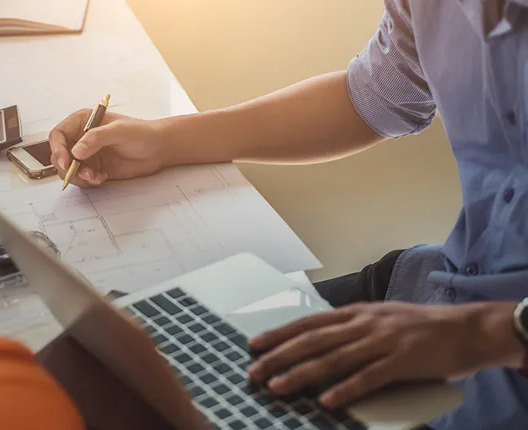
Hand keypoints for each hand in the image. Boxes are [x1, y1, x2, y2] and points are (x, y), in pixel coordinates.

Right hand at [49, 110, 168, 186]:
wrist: (158, 149)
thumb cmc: (141, 132)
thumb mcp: (119, 131)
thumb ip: (96, 138)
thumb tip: (76, 151)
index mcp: (83, 122)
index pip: (58, 135)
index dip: (57, 149)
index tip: (66, 162)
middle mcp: (81, 138)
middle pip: (59, 154)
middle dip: (67, 167)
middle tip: (83, 174)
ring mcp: (87, 154)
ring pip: (69, 169)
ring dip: (78, 176)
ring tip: (95, 176)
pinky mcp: (94, 168)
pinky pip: (81, 178)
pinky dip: (87, 181)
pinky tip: (101, 177)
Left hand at [247, 301, 523, 408]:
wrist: (466, 328)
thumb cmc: (420, 326)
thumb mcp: (380, 318)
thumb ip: (352, 328)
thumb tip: (320, 341)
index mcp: (357, 312)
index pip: (309, 323)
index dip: (280, 334)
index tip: (254, 344)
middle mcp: (364, 323)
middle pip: (313, 341)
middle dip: (280, 356)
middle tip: (254, 371)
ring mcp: (382, 341)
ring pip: (333, 358)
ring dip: (301, 374)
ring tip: (278, 387)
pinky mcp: (402, 361)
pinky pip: (368, 377)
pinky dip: (345, 389)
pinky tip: (326, 401)